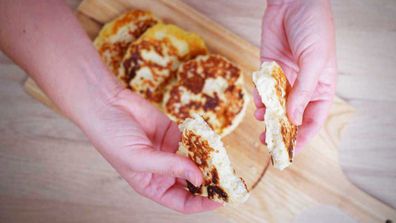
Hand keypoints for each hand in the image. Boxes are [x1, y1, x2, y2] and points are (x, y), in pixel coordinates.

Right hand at [78, 89, 220, 212]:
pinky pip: (194, 139)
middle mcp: (164, 171)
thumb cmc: (112, 137)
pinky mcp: (175, 132)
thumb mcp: (139, 158)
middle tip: (229, 179)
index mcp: (152, 185)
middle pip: (193, 182)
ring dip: (209, 161)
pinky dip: (203, 140)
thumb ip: (170, 167)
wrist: (106, 104)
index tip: (220, 200)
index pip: (182, 202)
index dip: (201, 203)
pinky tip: (211, 141)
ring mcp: (170, 151)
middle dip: (210, 182)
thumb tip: (199, 177)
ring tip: (223, 161)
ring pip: (197, 160)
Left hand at [254, 0, 336, 151]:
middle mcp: (303, 86)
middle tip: (268, 142)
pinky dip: (259, 97)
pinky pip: (263, 90)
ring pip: (275, 105)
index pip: (313, 119)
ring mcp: (285, 78)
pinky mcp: (269, 70)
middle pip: (292, 116)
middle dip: (280, 130)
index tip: (290, 150)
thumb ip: (303, 91)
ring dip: (267, 115)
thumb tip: (293, 119)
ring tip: (260, 120)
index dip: (303, 137)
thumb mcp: (314, 61)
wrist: (292, 2)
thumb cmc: (313, 27)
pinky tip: (257, 101)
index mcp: (322, 88)